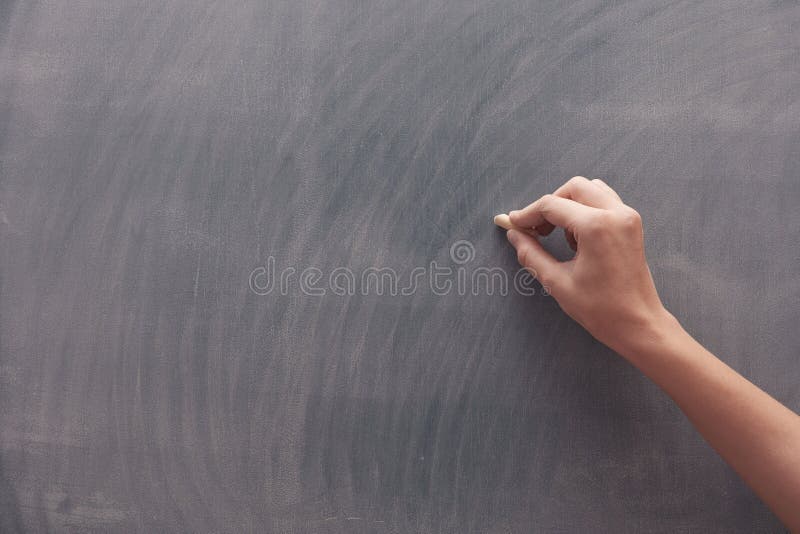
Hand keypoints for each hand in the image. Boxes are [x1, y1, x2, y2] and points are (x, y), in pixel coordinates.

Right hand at [501, 176, 668, 354]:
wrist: (638, 323)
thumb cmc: (601, 309)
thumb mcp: (557, 282)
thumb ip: (531, 254)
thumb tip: (514, 235)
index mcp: (597, 227)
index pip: (552, 205)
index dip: (527, 214)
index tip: (512, 224)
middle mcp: (616, 214)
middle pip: (573, 188)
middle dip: (549, 205)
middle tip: (534, 229)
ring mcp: (628, 217)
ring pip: (590, 189)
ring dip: (568, 204)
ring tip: (556, 234)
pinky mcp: (632, 224)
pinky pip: (604, 201)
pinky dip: (585, 209)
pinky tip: (576, 237)